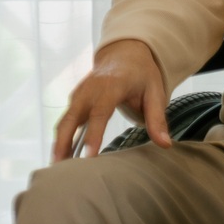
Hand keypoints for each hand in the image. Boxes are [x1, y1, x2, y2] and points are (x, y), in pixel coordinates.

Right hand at [52, 39, 171, 161]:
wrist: (124, 53)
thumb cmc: (141, 74)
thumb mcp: (155, 92)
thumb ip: (157, 119)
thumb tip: (165, 145)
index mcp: (112, 85)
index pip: (100, 113)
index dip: (93, 135)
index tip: (88, 157)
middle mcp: (90, 89)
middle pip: (72, 118)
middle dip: (64, 142)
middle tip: (61, 169)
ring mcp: (80, 93)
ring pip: (64, 120)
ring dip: (59, 143)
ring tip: (57, 169)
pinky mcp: (75, 99)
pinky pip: (65, 120)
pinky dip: (61, 138)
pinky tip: (62, 157)